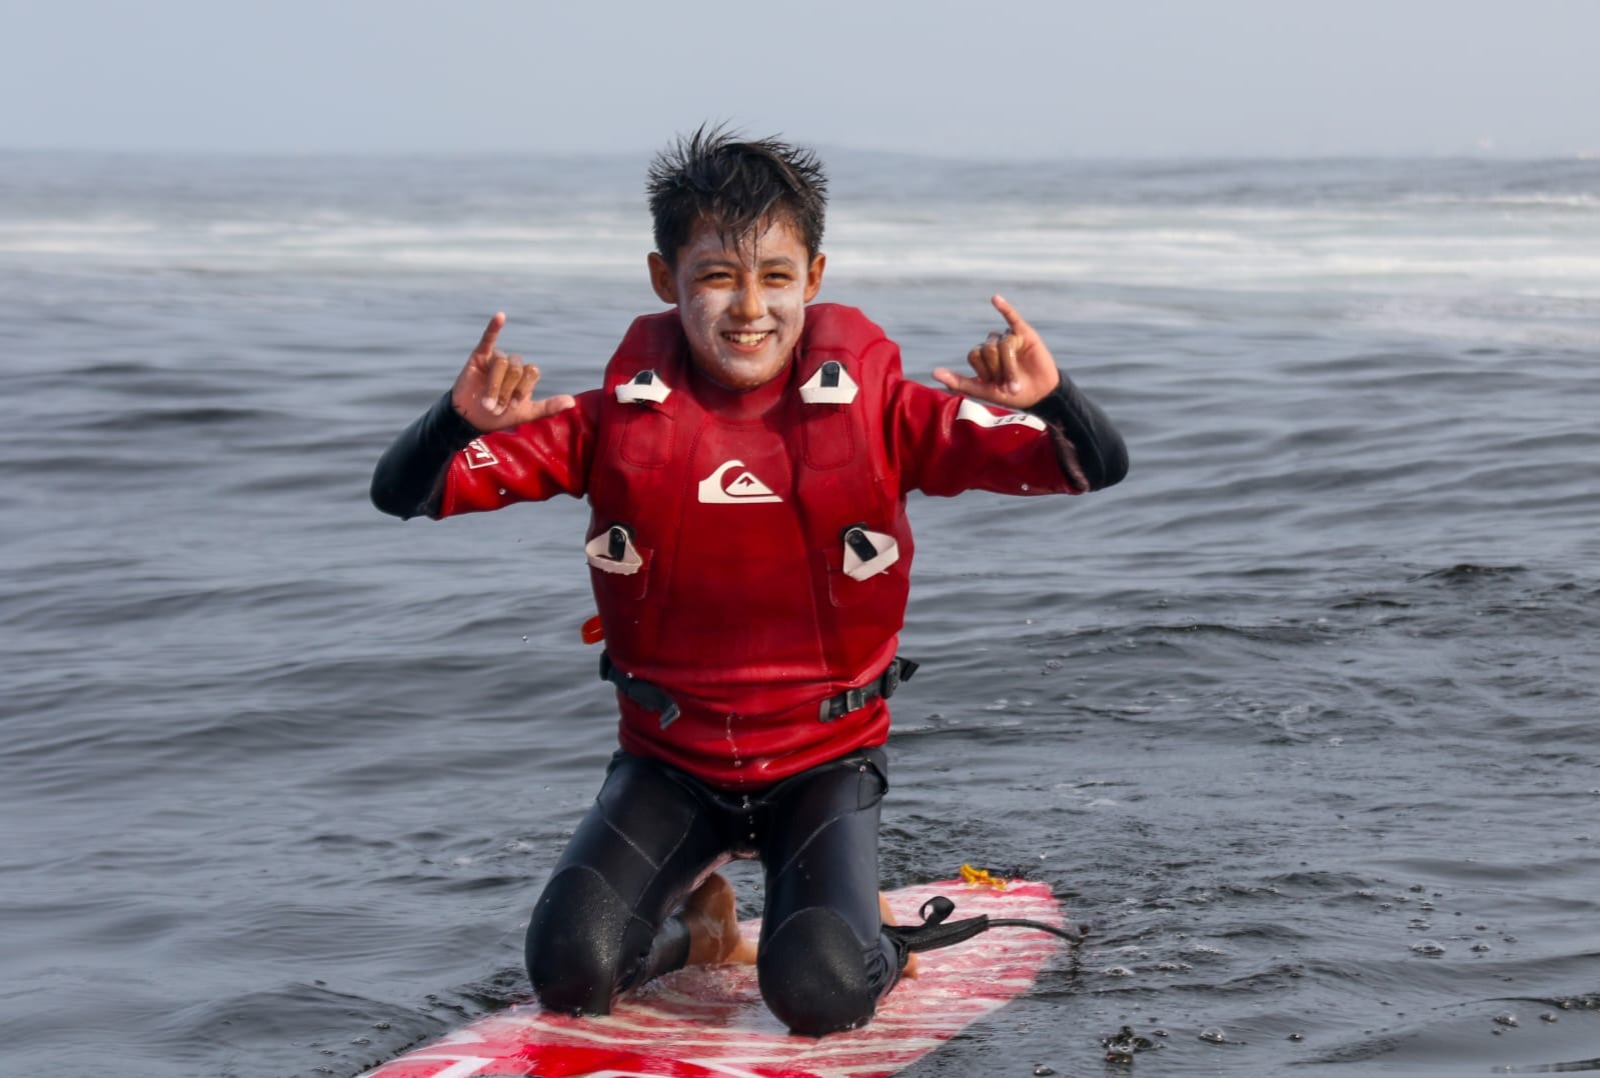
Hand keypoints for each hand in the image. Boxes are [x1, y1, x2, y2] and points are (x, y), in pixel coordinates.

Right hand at [449, 313, 575, 431]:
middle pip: (517, 368)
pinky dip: (494, 327)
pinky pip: (488, 339)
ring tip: (487, 403)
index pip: (532, 372)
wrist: (472, 419)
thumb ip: (548, 407)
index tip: (513, 407)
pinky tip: (500, 316)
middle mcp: (513, 365)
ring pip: (501, 363)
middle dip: (507, 391)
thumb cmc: (500, 416)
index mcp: (526, 376)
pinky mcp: (479, 356)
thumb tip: (573, 402)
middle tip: (497, 408)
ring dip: (495, 386)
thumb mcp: (526, 414)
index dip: (523, 389)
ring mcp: (497, 360)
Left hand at [932, 295, 1060, 407]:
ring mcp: (1009, 337)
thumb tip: (933, 372)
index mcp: (981, 355)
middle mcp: (993, 343)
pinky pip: (1012, 318)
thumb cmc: (1011, 394)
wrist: (1039, 395)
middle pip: (987, 349)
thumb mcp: (982, 391)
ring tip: (1015, 383)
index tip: (994, 386)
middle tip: (1008, 385)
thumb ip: (958, 382)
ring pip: (1002, 344)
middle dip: (997, 370)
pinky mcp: (1025, 333)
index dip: (984, 371)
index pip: (973, 354)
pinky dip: (1004, 308)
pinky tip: (995, 299)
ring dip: (1008, 367)